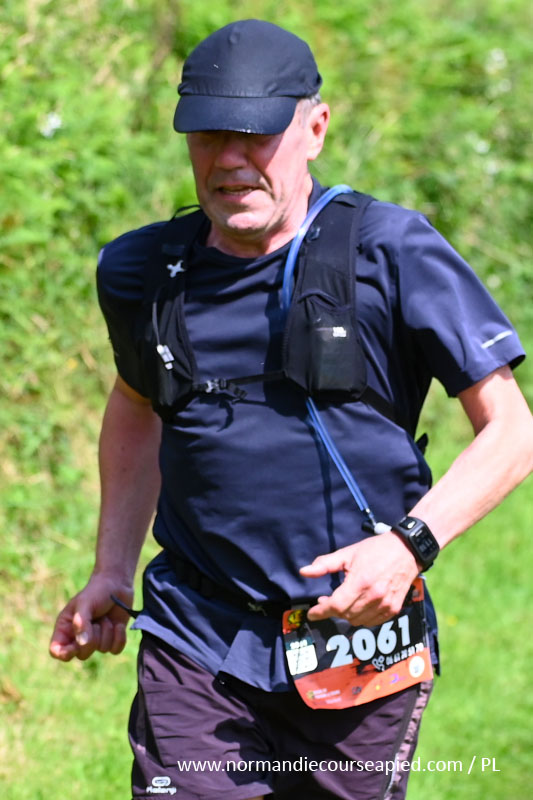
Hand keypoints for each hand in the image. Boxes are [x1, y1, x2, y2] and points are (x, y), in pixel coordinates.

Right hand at [49, 573, 133, 661]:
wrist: (117, 584)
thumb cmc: (96, 591)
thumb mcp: (85, 603)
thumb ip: (81, 623)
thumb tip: (82, 643)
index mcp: (66, 628)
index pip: (56, 650)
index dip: (64, 654)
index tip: (73, 648)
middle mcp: (79, 637)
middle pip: (82, 654)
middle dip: (93, 637)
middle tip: (97, 620)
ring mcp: (97, 639)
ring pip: (102, 649)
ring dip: (107, 631)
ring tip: (106, 616)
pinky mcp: (112, 640)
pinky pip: (115, 649)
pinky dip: (119, 637)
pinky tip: (118, 624)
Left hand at [299, 532, 418, 626]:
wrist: (406, 550)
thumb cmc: (375, 550)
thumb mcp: (347, 553)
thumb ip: (324, 564)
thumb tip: (303, 572)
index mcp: (360, 582)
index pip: (336, 606)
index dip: (321, 612)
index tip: (311, 613)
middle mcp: (373, 596)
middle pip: (345, 615)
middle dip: (332, 610)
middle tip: (326, 600)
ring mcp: (385, 605)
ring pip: (357, 621)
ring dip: (346, 615)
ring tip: (343, 602)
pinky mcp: (394, 609)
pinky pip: (372, 622)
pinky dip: (361, 618)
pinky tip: (358, 606)